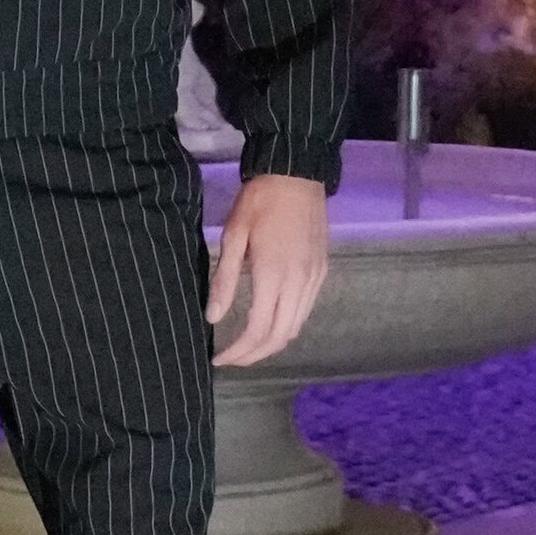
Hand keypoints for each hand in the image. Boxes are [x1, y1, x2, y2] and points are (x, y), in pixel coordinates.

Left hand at [206, 174, 328, 367]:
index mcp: (274, 275)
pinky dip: (287, 326)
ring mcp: (314, 278)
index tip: (219, 359)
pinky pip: (305, 311)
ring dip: (271, 344)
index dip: (238, 351)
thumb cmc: (259, 202)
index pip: (258, 330)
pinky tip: (269, 323)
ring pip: (295, 327)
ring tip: (247, 347)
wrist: (297, 174)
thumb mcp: (233, 236)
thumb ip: (224, 279)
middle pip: (279, 337)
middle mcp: (299, 283)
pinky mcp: (322, 271)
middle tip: (231, 359)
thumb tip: (213, 317)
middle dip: (254, 355)